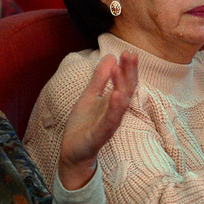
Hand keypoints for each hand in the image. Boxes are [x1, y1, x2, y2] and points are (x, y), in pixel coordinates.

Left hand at [59, 53, 137, 189]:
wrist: (73, 151)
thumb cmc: (84, 124)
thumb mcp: (90, 96)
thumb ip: (100, 78)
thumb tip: (111, 57)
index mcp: (114, 103)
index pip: (126, 83)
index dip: (129, 68)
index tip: (129, 52)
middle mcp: (115, 112)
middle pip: (127, 90)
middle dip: (129, 73)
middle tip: (130, 55)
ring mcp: (109, 124)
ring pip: (120, 105)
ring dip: (122, 86)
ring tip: (120, 69)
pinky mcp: (100, 135)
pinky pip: (110, 121)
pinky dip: (114, 109)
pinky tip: (116, 96)